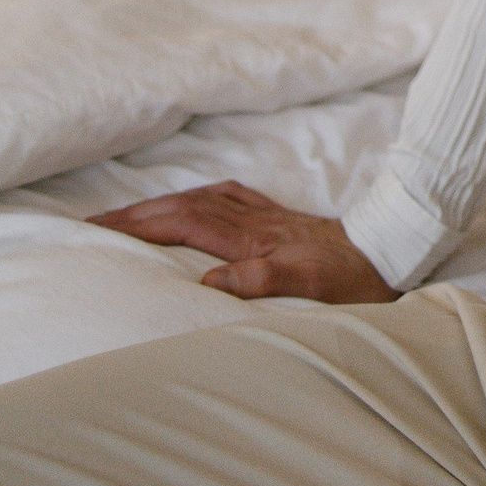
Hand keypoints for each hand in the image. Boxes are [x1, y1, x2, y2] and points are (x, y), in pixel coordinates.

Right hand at [88, 182, 395, 301]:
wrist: (391, 250)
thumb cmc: (351, 277)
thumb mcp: (311, 287)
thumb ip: (262, 281)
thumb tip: (208, 281)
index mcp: (253, 239)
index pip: (184, 225)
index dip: (141, 226)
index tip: (101, 229)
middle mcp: (254, 221)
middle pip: (184, 208)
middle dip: (138, 213)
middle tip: (94, 222)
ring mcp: (266, 216)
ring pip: (202, 201)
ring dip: (161, 204)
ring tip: (128, 214)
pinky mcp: (279, 218)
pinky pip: (229, 199)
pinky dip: (200, 198)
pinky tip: (195, 200)